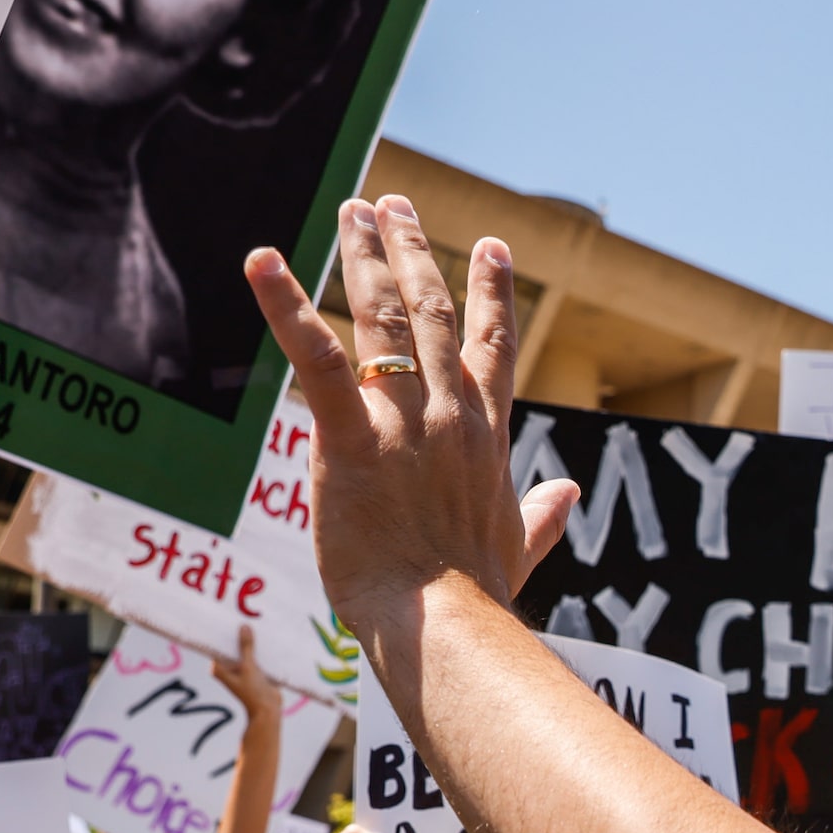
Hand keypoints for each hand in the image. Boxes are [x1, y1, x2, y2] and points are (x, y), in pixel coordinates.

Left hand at [209, 624, 282, 723]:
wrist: (268, 710)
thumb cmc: (253, 691)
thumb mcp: (248, 666)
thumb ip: (246, 646)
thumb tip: (243, 627)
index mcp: (219, 668)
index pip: (217, 645)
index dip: (220, 632)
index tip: (222, 617)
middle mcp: (228, 667)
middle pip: (231, 645)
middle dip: (237, 634)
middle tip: (241, 615)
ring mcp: (241, 669)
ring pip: (244, 650)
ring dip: (250, 641)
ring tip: (255, 622)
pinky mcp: (254, 671)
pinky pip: (255, 655)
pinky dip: (259, 649)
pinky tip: (266, 636)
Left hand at [243, 199, 573, 619]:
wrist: (450, 627)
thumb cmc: (479, 600)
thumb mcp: (518, 550)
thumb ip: (541, 516)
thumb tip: (568, 495)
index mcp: (489, 438)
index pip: (493, 350)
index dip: (492, 295)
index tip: (494, 249)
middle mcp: (452, 416)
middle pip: (434, 315)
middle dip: (412, 253)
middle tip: (394, 205)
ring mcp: (405, 424)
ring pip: (386, 319)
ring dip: (366, 257)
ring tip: (353, 210)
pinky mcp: (353, 441)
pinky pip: (317, 359)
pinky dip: (286, 306)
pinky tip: (263, 260)